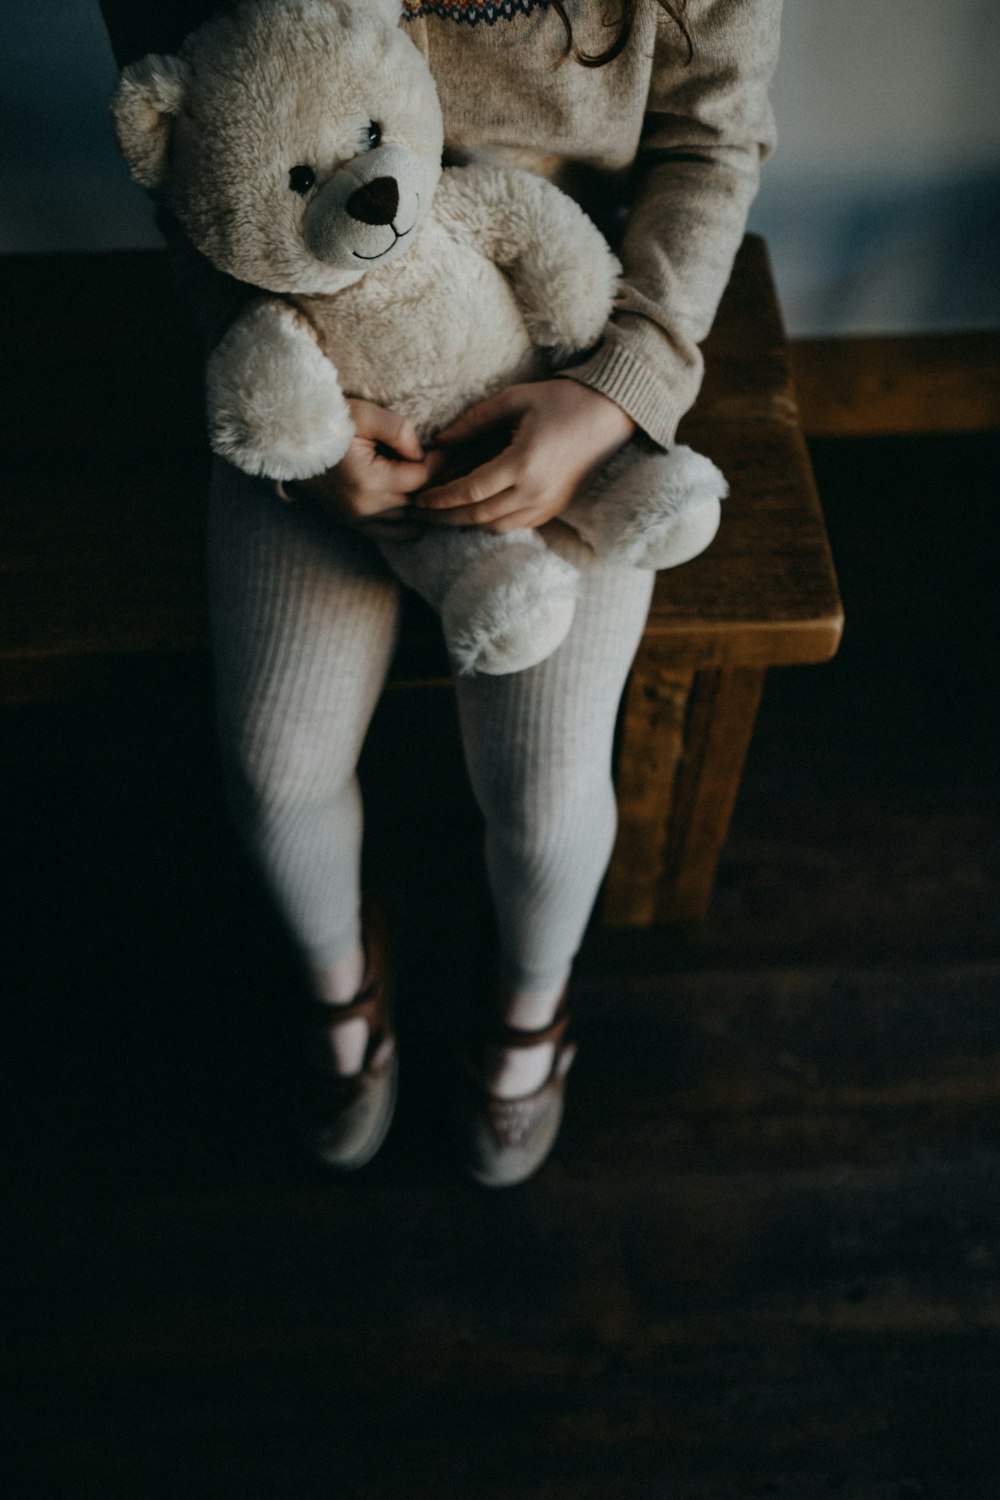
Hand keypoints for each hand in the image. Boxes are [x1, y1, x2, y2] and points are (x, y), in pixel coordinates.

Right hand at [296, 399, 442, 540]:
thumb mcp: (363, 414)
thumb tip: (422, 453)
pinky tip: (422, 506)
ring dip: (427, 504)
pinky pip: (394, 534)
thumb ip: (399, 430)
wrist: (289, 439)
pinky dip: (412, 523)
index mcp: (369, 481)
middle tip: (458, 465)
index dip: (443, 462)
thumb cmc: (326, 420)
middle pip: (420, 502)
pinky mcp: (353, 524)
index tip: (454, 448)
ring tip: (442, 483)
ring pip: (411, 522)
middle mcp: (365, 508)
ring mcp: (358, 520)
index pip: (423, 478)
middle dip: (440, 483)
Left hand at [414, 381, 635, 532]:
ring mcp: (548, 503)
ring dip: (467, 523)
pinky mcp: (556, 507)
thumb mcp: (515, 399)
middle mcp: (534, 491)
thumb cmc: (563, 399)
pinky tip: (477, 512)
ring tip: (444, 515)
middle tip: (421, 514)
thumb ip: (474, 420)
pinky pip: (517, 524)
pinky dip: (492, 522)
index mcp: (522, 463)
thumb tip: (440, 440)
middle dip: (446, 518)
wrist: (612, 414)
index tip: (419, 499)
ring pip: (496, 526)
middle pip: (478, 516)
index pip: (469, 492)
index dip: (440, 499)